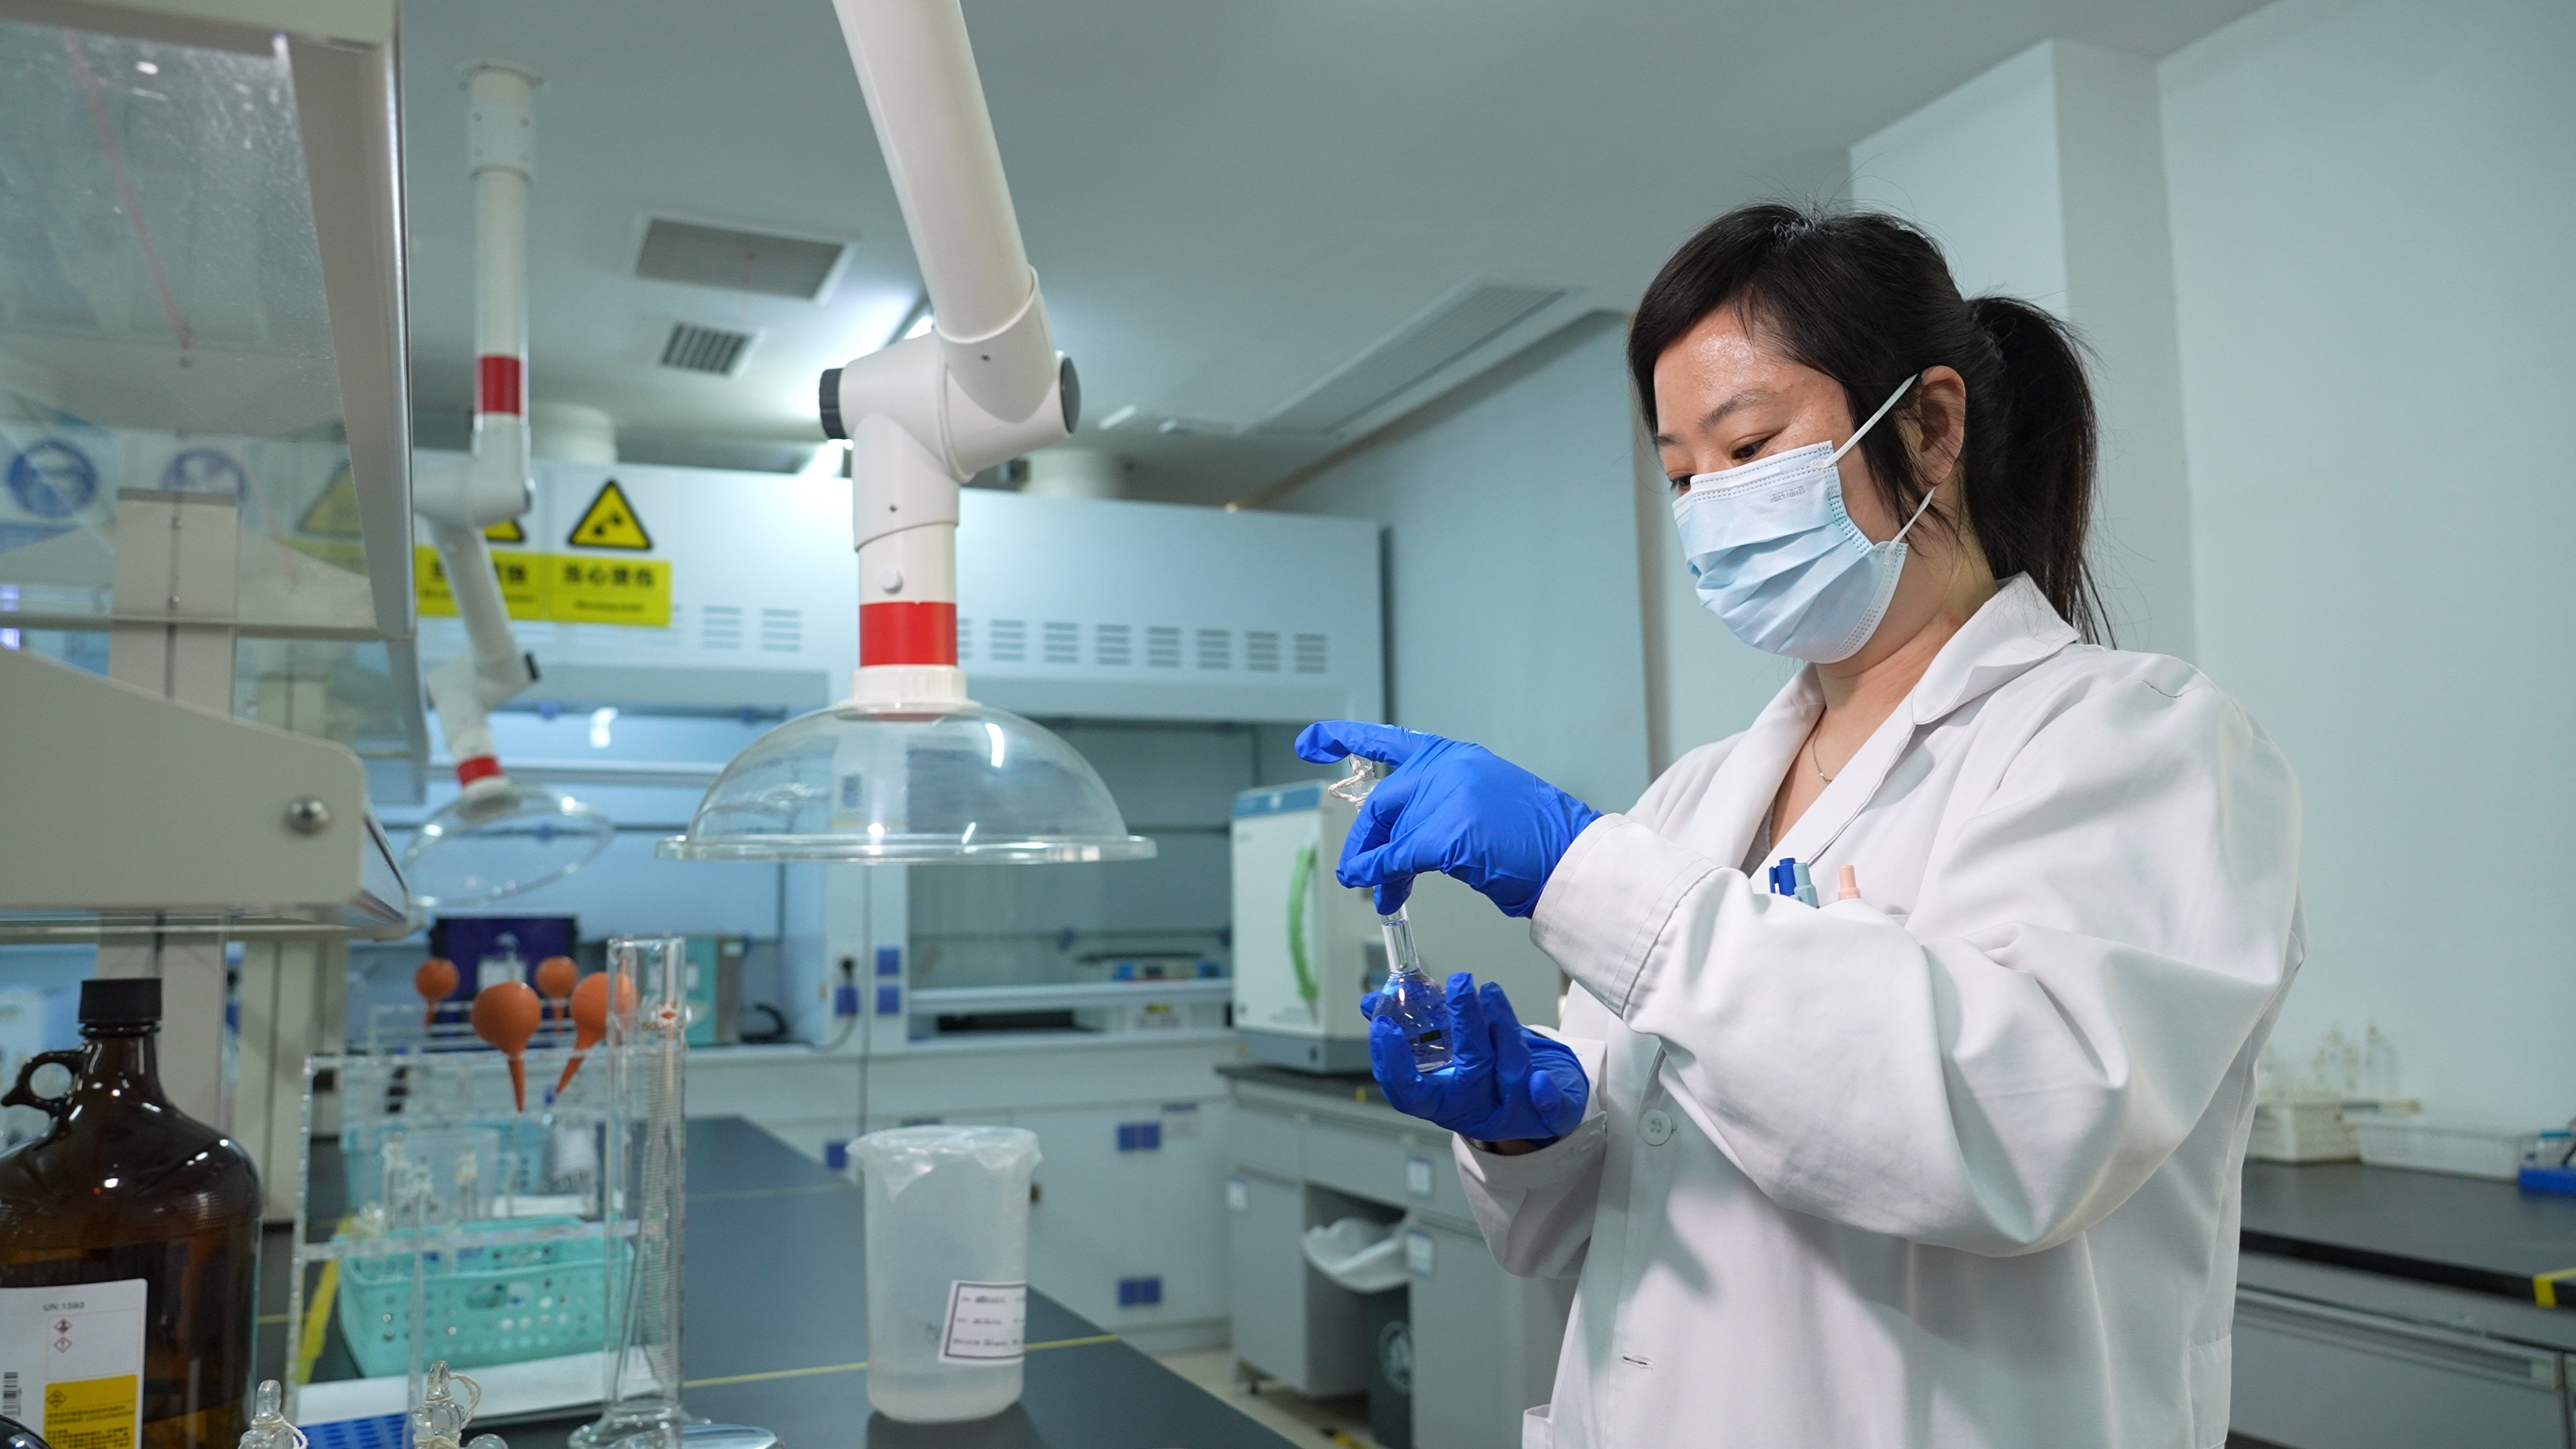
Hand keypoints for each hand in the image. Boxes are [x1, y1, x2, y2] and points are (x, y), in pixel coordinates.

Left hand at [1297, 721, 1600, 915]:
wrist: (1570, 859)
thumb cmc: (1534, 841)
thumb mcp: (1480, 809)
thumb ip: (1433, 815)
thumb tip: (1391, 852)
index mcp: (1456, 757)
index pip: (1388, 742)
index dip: (1342, 739)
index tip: (1310, 741)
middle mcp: (1448, 767)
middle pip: (1382, 801)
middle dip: (1366, 840)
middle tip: (1360, 872)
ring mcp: (1447, 796)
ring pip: (1386, 830)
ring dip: (1372, 864)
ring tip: (1377, 892)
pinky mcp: (1445, 832)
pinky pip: (1395, 858)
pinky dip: (1382, 875)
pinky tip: (1381, 890)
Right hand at [1364, 973, 1587, 1143]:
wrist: (1528, 1109)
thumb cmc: (1477, 1078)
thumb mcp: (1440, 1058)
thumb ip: (1409, 1029)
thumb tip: (1370, 1003)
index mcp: (1440, 1101)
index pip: (1408, 1092)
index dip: (1393, 1063)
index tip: (1385, 1026)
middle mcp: (1473, 1110)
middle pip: (1469, 1072)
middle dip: (1466, 1027)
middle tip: (1459, 984)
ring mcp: (1511, 1112)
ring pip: (1509, 1073)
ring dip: (1503, 1029)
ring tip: (1490, 990)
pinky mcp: (1546, 1111)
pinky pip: (1547, 1106)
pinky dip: (1544, 1094)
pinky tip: (1542, 1078)